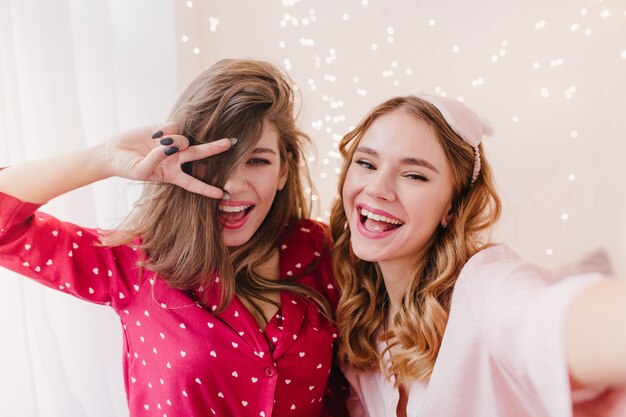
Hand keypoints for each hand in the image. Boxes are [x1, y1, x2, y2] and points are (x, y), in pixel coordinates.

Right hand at [103, 122, 232, 198]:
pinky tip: (155, 134)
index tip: (223, 195)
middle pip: (199, 154)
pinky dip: (165, 129)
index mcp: (172, 175)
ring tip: (158, 142)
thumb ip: (156, 161)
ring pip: (184, 139)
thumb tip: (169, 146)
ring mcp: (172, 143)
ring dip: (174, 140)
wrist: (113, 153)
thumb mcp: (141, 171)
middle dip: (214, 148)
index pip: (193, 183)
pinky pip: (173, 126)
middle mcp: (176, 159)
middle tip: (230, 143)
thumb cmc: (127, 167)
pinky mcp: (165, 129)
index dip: (207, 189)